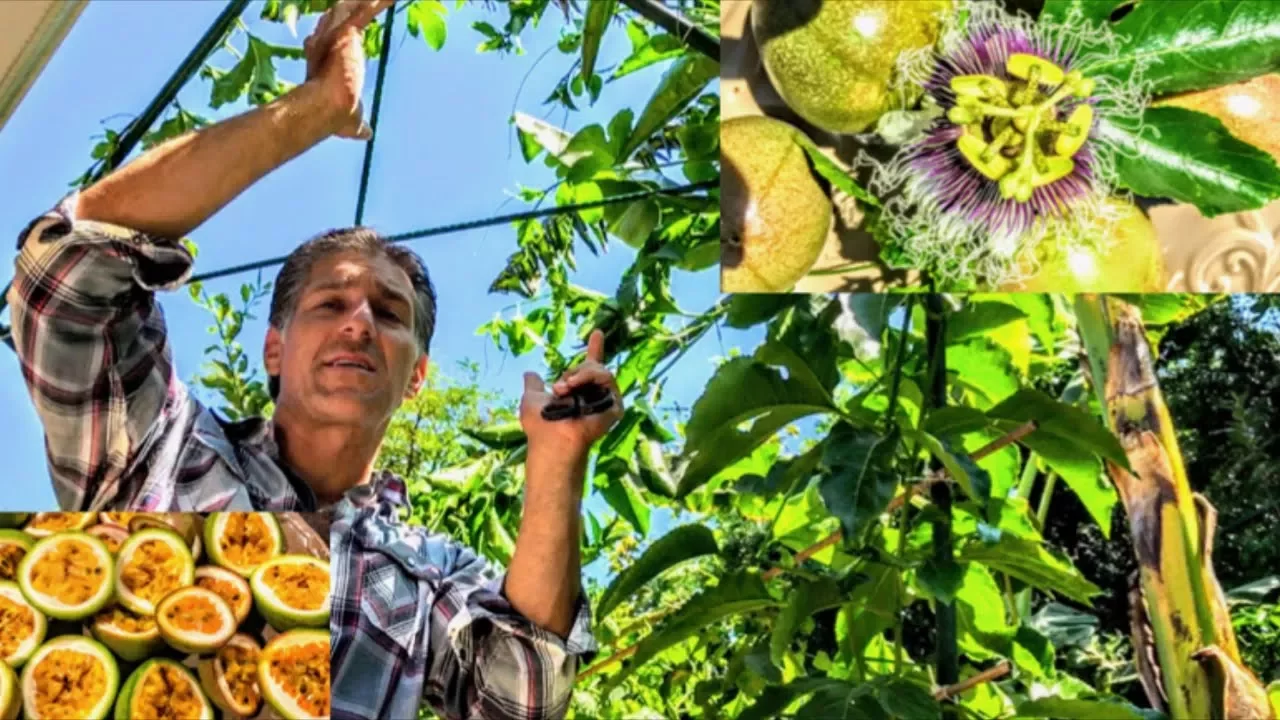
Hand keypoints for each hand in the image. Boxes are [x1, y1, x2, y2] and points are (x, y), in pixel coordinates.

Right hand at [303, 0, 393, 139]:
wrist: (331, 109)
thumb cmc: (338, 119)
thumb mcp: (352, 123)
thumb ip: (359, 126)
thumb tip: (367, 134)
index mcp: (328, 62)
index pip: (333, 40)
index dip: (336, 32)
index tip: (337, 22)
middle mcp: (328, 45)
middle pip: (340, 20)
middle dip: (351, 10)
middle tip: (363, 2)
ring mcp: (336, 37)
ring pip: (352, 10)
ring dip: (365, 3)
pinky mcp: (347, 33)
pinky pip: (365, 12)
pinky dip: (380, 5)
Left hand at [520, 330, 624, 457]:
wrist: (552, 437)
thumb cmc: (539, 423)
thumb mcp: (532, 398)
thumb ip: (533, 386)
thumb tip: (529, 373)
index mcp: (577, 391)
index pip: (589, 368)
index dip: (595, 349)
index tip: (597, 332)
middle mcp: (594, 394)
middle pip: (592, 365)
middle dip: (574, 371)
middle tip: (559, 387)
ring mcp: (606, 400)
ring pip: (600, 370)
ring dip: (580, 375)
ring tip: (566, 388)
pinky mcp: (615, 405)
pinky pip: (607, 378)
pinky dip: (589, 378)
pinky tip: (576, 389)